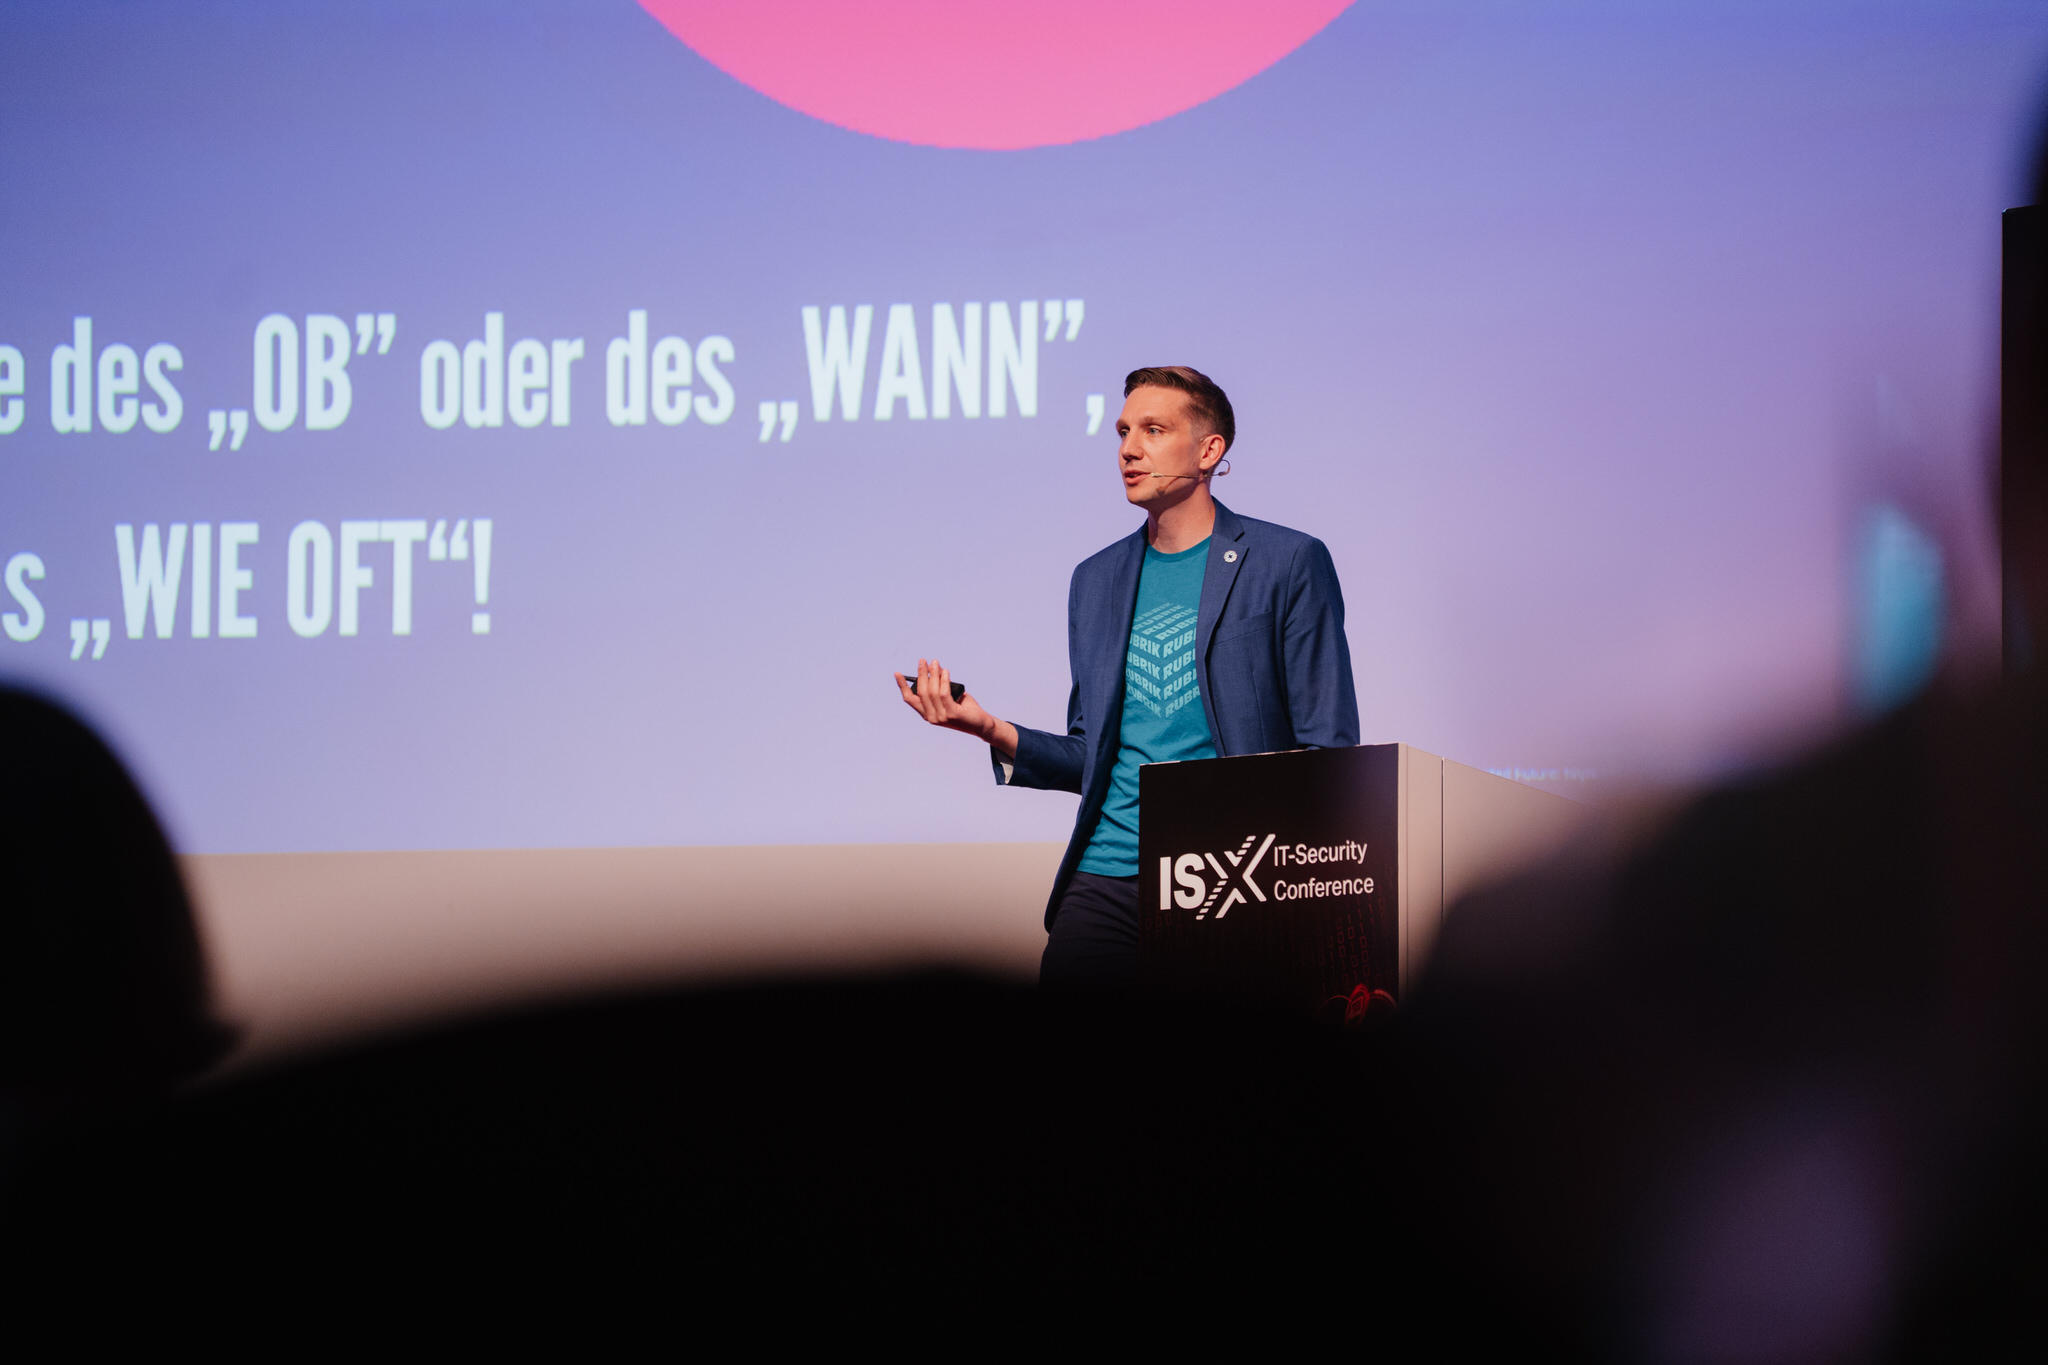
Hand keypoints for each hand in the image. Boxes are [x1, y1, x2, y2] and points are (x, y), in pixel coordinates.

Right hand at [894, 659, 1017, 758]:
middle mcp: (931, 717)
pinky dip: (944, 680)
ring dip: (933, 674)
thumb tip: (934, 667)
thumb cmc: (965, 709)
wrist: (980, 724)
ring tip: (935, 663)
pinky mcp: (952, 714)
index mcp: (927, 714)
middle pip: (921, 692)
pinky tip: (946, 672)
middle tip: (923, 661)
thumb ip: (941, 684)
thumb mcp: (950, 695)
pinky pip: (944, 694)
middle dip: (921, 674)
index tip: (897, 674)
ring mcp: (941, 717)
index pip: (910, 699)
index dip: (902, 686)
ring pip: (932, 692)